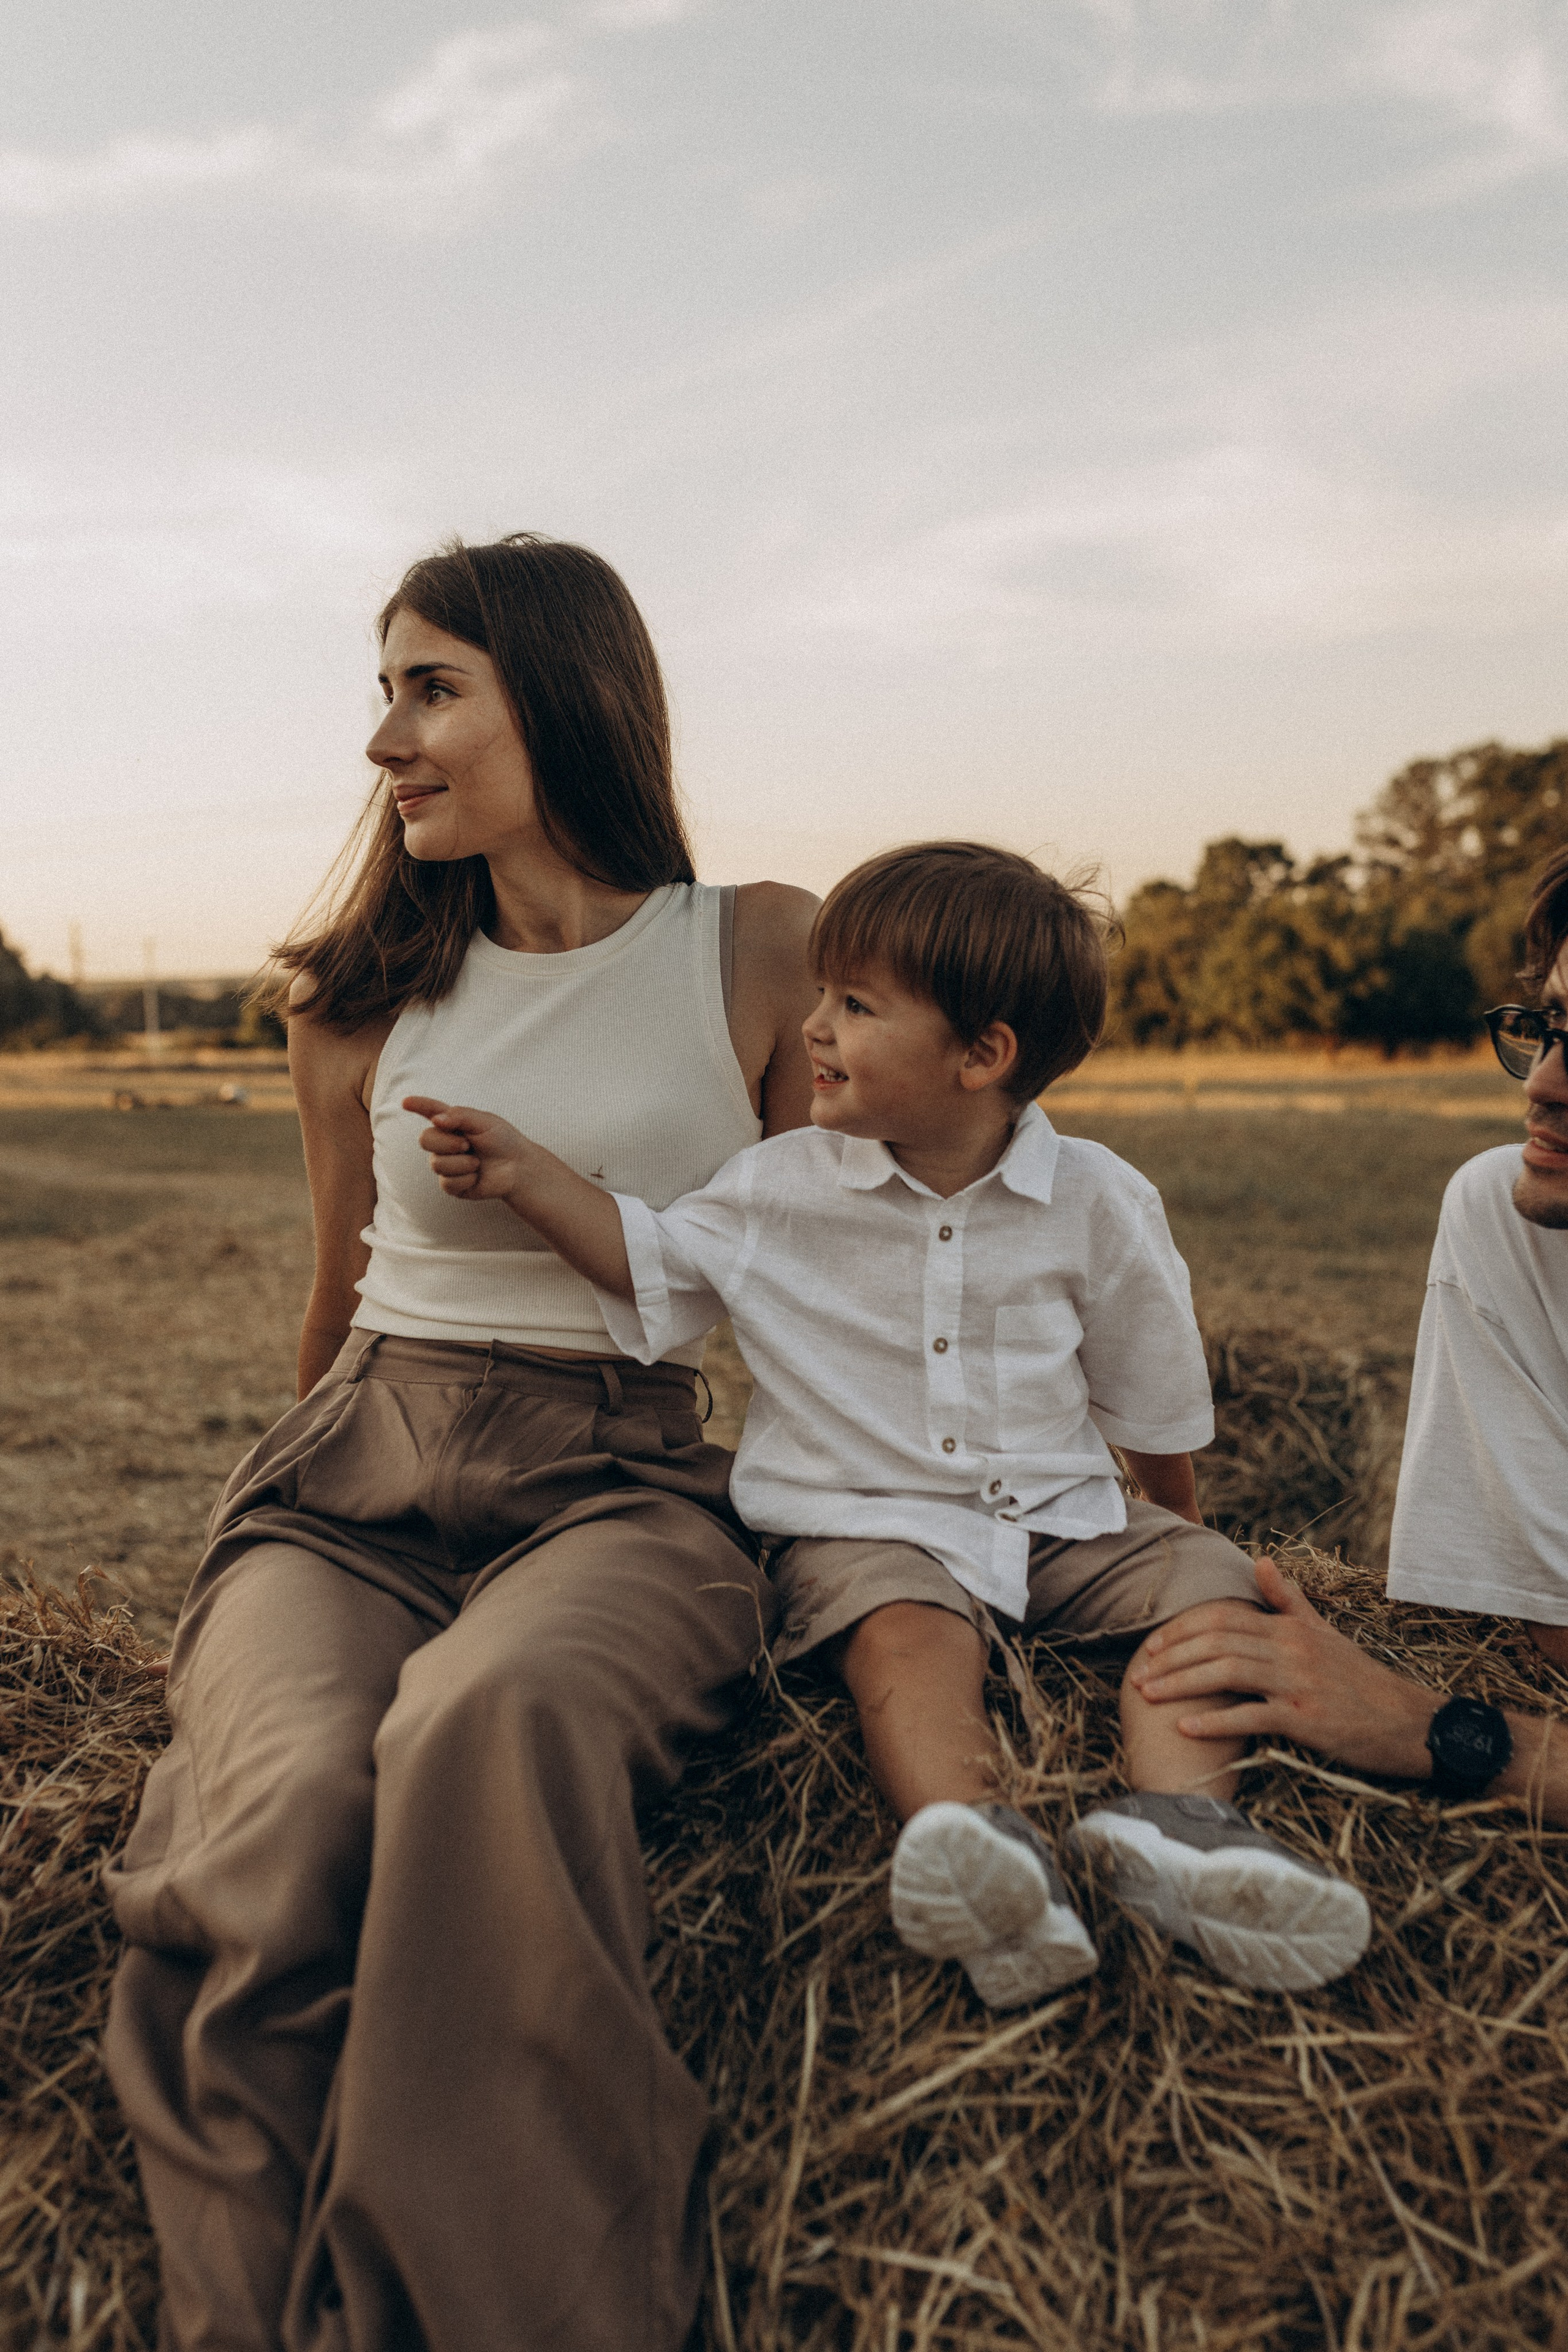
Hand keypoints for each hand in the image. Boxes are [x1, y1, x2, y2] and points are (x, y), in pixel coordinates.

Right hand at [403, 1095, 534, 1205]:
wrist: (518, 1168)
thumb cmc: (503, 1141)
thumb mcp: (485, 1121)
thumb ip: (460, 1116)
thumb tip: (436, 1120)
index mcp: (452, 1123)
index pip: (431, 1111)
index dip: (418, 1106)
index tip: (406, 1102)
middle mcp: (445, 1143)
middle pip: (424, 1139)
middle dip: (446, 1143)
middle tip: (467, 1144)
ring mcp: (446, 1164)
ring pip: (436, 1164)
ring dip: (461, 1163)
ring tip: (477, 1161)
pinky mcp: (452, 1184)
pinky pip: (447, 1183)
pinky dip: (466, 1178)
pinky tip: (477, 1176)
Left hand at [1130, 1555, 1438, 1779]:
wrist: (1407, 1721)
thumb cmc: (1360, 1680)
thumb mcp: (1324, 1632)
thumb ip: (1288, 1599)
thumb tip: (1259, 1561)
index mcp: (1290, 1628)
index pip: (1223, 1618)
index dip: (1182, 1630)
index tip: (1152, 1645)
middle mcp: (1290, 1649)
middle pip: (1217, 1642)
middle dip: (1171, 1657)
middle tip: (1138, 1673)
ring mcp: (1298, 1684)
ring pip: (1227, 1673)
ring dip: (1181, 1684)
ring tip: (1149, 1696)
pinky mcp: (1306, 1720)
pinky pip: (1252, 1717)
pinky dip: (1216, 1722)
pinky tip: (1187, 1727)